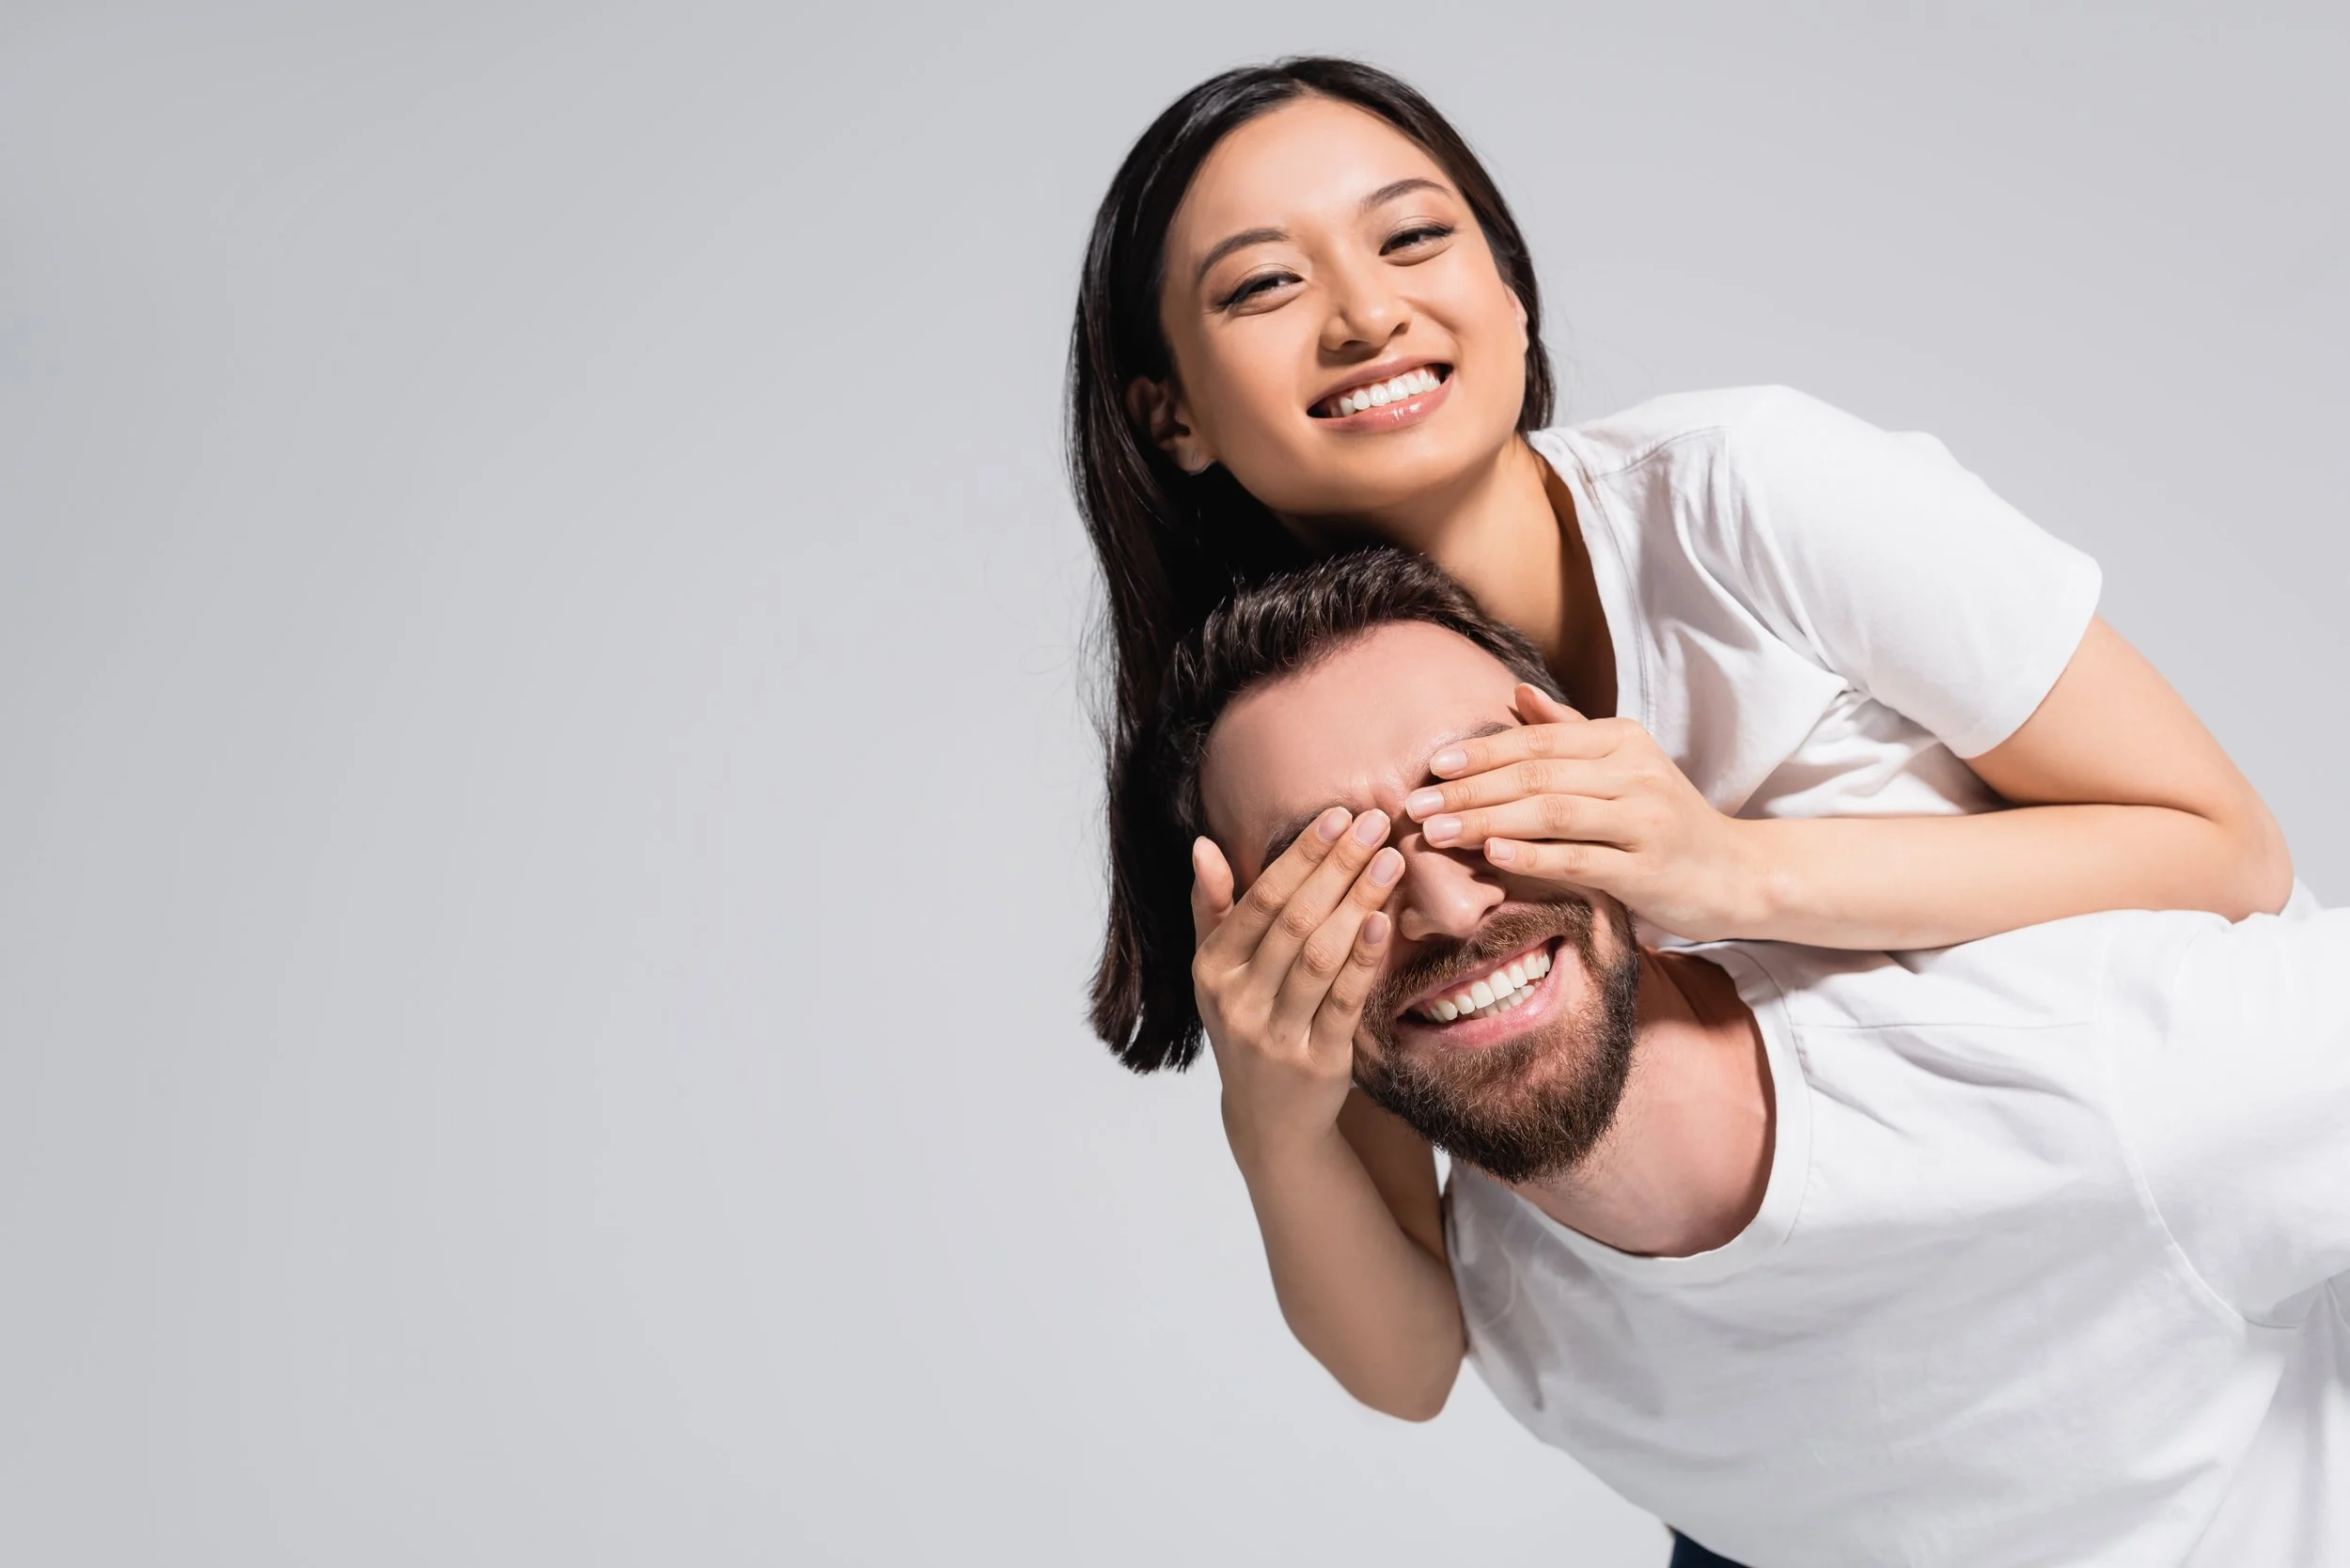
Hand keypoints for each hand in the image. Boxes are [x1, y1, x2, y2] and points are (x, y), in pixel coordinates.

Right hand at [1191, 807, 1404, 1162]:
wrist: (1268, 1117)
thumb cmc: (1248, 1024)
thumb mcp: (1218, 972)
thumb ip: (1213, 909)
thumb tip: (1203, 846)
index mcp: (1212, 970)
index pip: (1261, 900)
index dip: (1301, 855)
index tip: (1339, 815)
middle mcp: (1237, 1002)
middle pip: (1294, 922)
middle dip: (1337, 867)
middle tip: (1375, 823)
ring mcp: (1275, 1035)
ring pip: (1320, 957)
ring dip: (1357, 902)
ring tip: (1390, 860)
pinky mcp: (1317, 1062)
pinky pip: (1344, 1002)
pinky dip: (1364, 960)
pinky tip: (1384, 921)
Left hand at [1402, 685, 1770, 940]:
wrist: (1737, 873)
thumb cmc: (1666, 820)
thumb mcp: (1624, 765)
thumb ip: (1570, 731)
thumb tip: (1518, 693)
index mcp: (1622, 740)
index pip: (1539, 741)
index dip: (1483, 752)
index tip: (1433, 766)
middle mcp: (1635, 772)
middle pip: (1537, 774)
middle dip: (1470, 789)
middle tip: (1415, 803)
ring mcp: (1644, 821)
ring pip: (1552, 813)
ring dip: (1487, 820)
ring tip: (1437, 830)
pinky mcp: (1648, 870)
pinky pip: (1581, 858)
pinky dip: (1533, 855)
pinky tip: (1492, 854)